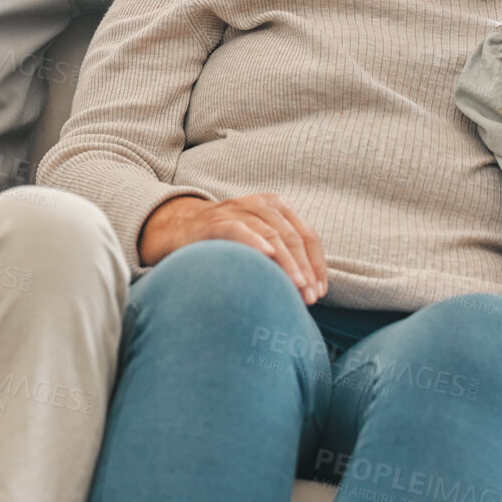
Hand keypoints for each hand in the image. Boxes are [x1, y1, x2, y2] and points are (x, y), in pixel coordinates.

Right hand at [140, 194, 327, 304]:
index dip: (317, 263)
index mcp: (276, 207)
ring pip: (271, 234)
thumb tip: (310, 291)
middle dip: (305, 269)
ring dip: (287, 263)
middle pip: (292, 237)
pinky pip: (238, 230)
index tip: (321, 290)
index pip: (306, 235)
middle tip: (311, 297)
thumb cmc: (225, 242)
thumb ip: (281, 257)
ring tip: (296, 286)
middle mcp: (260, 204)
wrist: (180, 229)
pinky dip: (255, 242)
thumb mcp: (258, 242)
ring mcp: (238, 210)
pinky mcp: (216, 221)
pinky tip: (267, 256)